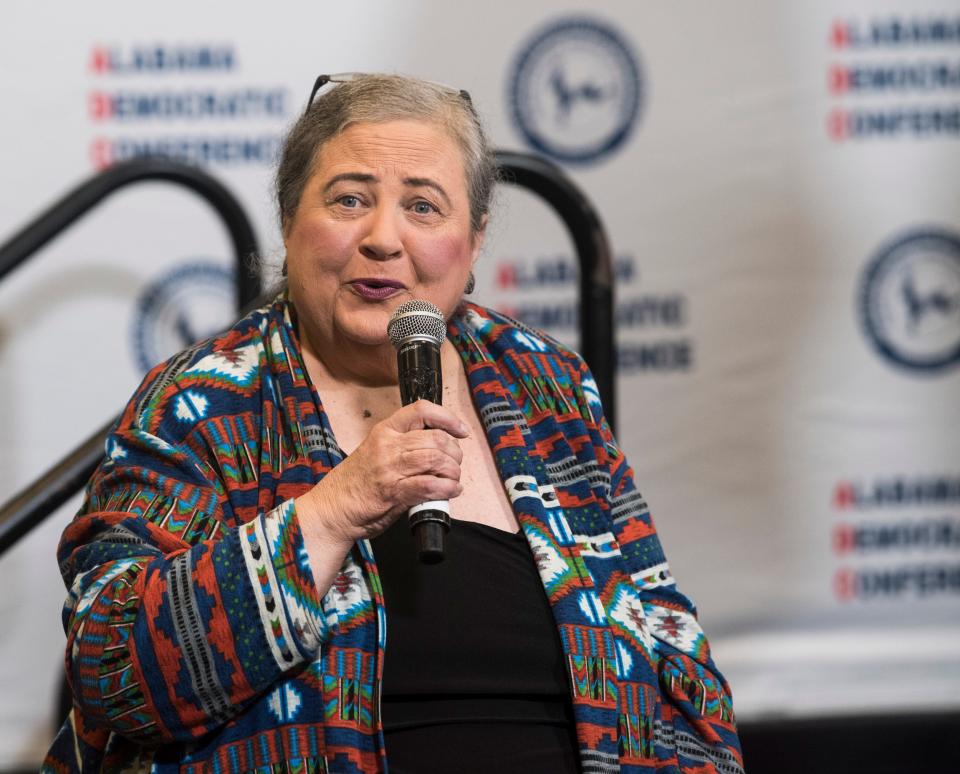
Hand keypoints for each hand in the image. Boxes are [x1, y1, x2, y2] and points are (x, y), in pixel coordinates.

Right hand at [297, 399, 468, 547]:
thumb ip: (403, 446)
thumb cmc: (356, 483)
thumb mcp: (377, 451)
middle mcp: (388, 445)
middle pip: (436, 437)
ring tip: (453, 480)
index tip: (461, 431)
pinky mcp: (394, 492)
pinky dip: (447, 489)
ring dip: (453, 471)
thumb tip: (439, 449)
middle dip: (454, 452)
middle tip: (455, 465)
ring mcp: (390, 468)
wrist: (332, 509)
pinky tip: (451, 491)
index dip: (448, 418)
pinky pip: (430, 485)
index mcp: (385, 431)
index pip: (422, 410)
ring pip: (436, 459)